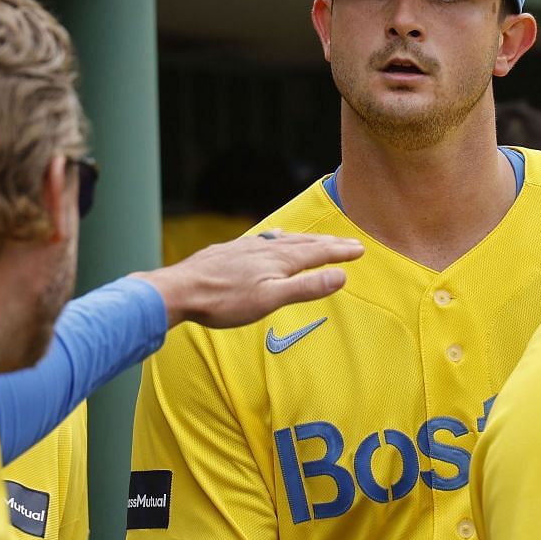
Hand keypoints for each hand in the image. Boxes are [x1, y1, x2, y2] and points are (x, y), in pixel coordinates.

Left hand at [139, 232, 362, 329]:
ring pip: (284, 240)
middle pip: (305, 243)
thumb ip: (306, 288)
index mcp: (279, 260)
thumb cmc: (224, 301)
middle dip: (329, 244)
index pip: (318, 253)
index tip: (360, 249)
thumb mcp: (270, 299)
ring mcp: (247, 248)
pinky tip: (273, 238)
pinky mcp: (231, 251)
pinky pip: (264, 240)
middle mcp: (265, 248)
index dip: (340, 252)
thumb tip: (341, 276)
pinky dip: (279, 238)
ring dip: (306, 240)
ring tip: (319, 239)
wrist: (180, 290)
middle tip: (350, 242)